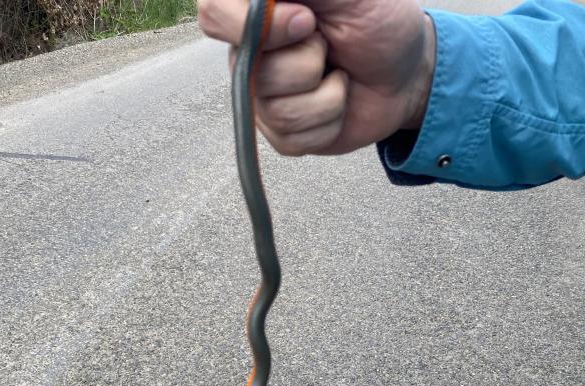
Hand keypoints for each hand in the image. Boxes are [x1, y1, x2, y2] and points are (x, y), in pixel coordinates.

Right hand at [198, 0, 434, 154]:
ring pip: (277, 110)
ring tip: (337, 74)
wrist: (405, 72)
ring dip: (327, 94)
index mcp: (256, 12)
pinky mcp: (283, 135)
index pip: (213, 13)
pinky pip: (295, 138)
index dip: (250, 24)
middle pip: (252, 72)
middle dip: (309, 60)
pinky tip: (339, 102)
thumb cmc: (377, 20)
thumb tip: (263, 0)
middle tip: (328, 44)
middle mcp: (250, 55)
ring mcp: (263, 99)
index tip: (305, 21)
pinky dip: (330, 121)